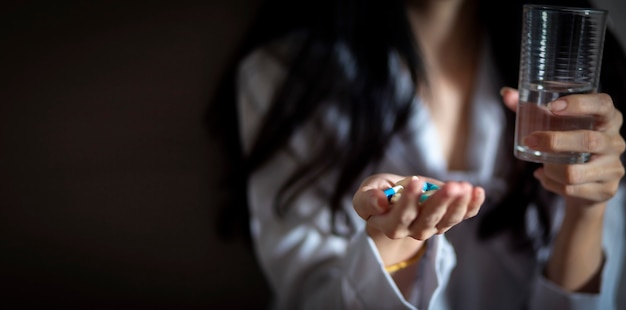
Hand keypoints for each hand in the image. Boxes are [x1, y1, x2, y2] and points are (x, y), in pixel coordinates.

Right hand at [352, 174, 484, 240]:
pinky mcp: (447, 218)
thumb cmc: (377, 195)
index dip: (408, 202)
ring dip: (459, 204)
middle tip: (451, 186)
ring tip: (466, 187)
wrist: (392, 201)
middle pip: (428, 221)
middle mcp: (412, 230)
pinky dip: (472, 205)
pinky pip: (463, 215)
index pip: (400, 218)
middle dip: (441, 203)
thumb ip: (368, 200)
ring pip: (448, 220)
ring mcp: (432, 227)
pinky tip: (478, 191)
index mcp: (389, 225)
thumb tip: (380, 201)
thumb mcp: (364, 195)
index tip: (415, 182)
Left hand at [501, 87, 625, 208]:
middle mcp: (615, 142)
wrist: (585, 184)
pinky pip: (571, 190)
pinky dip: (551, 184)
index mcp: (608, 118)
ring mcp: (614, 167)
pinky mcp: (606, 189)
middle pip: (588, 140)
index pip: (603, 104)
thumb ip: (531, 109)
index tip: (553, 107)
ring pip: (575, 172)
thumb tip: (506, 93)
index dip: (580, 104)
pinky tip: (546, 177)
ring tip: (542, 164)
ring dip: (551, 169)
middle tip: (530, 140)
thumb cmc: (568, 144)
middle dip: (554, 141)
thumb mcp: (554, 125)